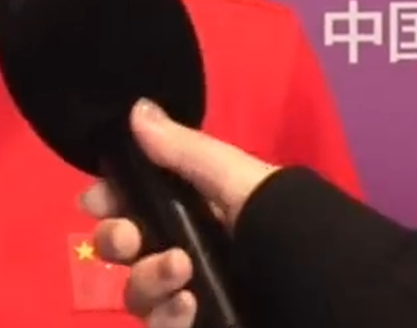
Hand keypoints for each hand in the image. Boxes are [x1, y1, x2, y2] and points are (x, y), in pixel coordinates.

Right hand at [77, 99, 277, 327]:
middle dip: (115, 239)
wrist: (322, 286)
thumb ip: (184, 150)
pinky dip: (166, 318)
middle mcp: (186, 250)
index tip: (94, 198)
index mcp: (194, 209)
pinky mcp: (197, 326)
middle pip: (125, 250)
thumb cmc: (282, 222)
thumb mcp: (235, 177)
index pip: (135, 202)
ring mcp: (190, 294)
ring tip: (180, 272)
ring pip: (137, 293)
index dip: (109, 200)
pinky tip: (187, 306)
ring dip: (147, 280)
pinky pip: (161, 327)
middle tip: (130, 238)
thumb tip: (135, 109)